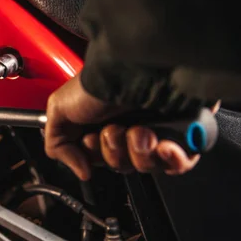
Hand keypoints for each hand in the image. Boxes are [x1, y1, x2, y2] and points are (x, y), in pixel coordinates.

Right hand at [44, 73, 218, 179]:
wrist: (138, 70)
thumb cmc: (100, 83)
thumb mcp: (59, 109)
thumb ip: (57, 145)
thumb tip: (82, 171)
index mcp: (102, 123)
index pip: (99, 159)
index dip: (95, 154)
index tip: (92, 138)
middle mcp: (129, 126)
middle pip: (122, 164)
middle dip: (116, 151)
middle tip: (115, 130)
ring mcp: (157, 132)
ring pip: (147, 167)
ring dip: (140, 152)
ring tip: (141, 130)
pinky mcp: (183, 137)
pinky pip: (180, 165)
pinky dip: (172, 160)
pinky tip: (164, 146)